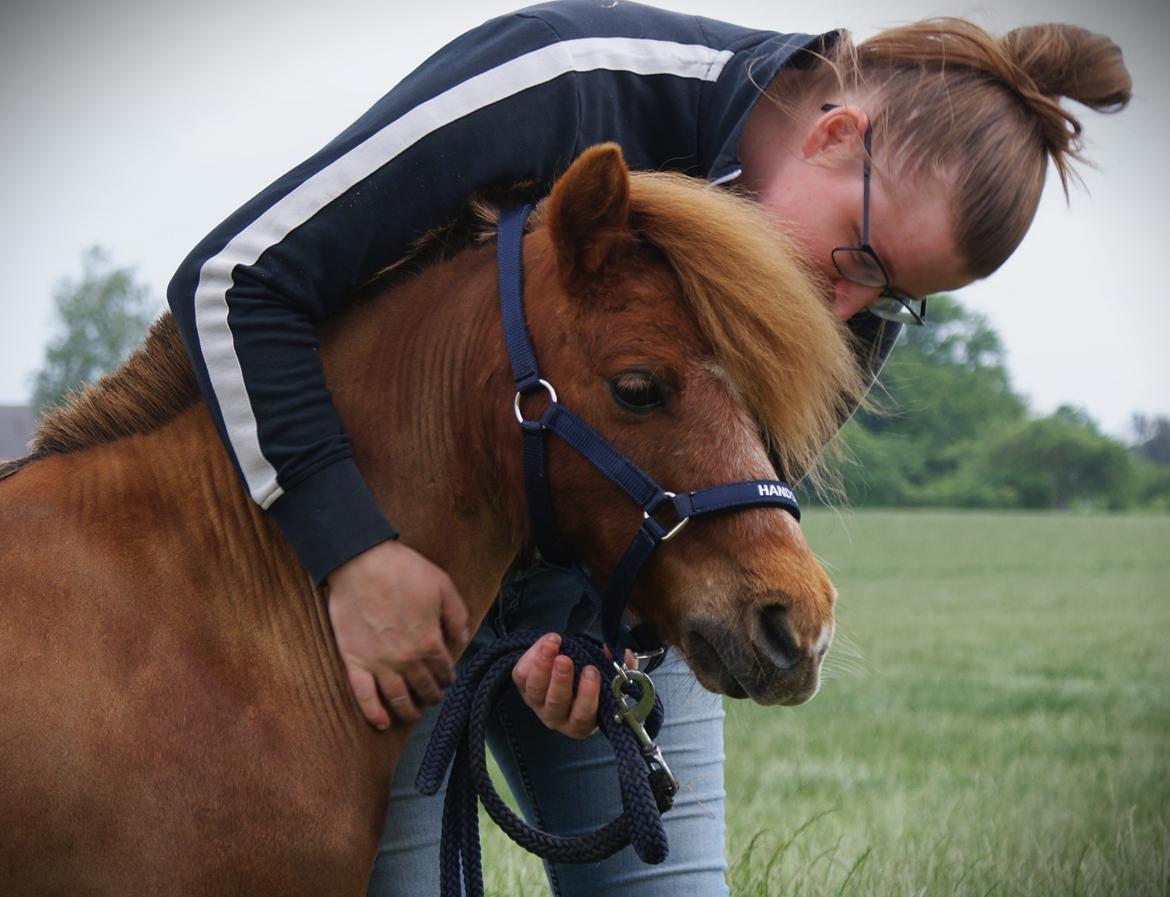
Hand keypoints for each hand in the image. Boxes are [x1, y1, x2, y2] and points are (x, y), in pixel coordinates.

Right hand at [325, 540, 469, 729]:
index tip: (448, 679)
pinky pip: (363, 696)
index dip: (448, 677)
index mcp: (430, 642)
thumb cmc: (404, 570)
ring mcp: (379, 663)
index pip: (444, 670)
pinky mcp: (354, 661)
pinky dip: (373, 713)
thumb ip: (458, 617)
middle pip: (423, 688)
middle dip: (432, 695)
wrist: (361, 561)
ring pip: (397, 698)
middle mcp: (406, 659)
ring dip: (409, 711)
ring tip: (413, 714)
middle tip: (433, 696)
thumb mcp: (444, 587)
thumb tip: (462, 640)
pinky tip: (382, 723)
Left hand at [511, 633, 637, 739]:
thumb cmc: (592, 685)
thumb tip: (626, 655)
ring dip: (542, 664)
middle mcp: (556, 717)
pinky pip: (520, 675)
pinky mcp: (523, 689)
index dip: (587, 694)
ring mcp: (537, 704)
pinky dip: (530, 657)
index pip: (582, 714)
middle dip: (561, 680)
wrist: (569, 680)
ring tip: (553, 642)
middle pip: (555, 702)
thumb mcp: (611, 682)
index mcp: (581, 721)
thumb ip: (622, 670)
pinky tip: (544, 643)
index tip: (592, 671)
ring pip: (534, 689)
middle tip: (565, 659)